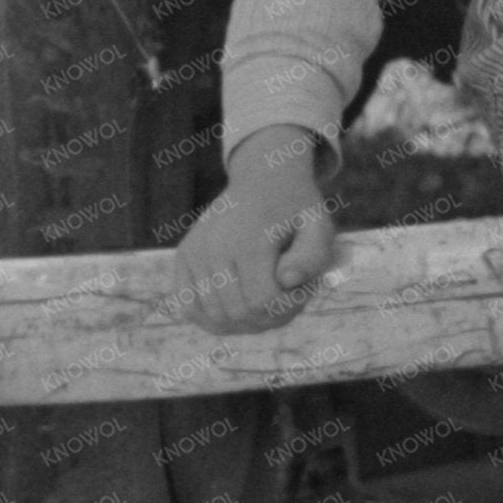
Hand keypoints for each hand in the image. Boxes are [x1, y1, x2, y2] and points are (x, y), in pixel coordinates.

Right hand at [177, 130, 338, 331]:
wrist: (263, 179)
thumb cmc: (295, 209)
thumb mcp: (319, 226)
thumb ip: (313, 256)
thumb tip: (287, 282)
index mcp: (247, 240)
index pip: (262, 301)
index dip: (290, 306)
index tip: (303, 289)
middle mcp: (212, 248)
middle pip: (239, 314)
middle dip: (272, 317)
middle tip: (289, 296)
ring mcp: (193, 254)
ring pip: (215, 318)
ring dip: (247, 322)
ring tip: (268, 299)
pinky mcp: (182, 259)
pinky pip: (189, 308)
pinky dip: (215, 319)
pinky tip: (240, 306)